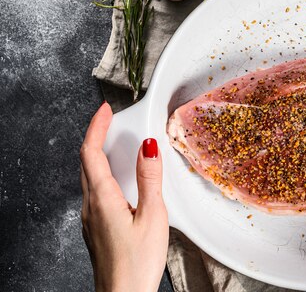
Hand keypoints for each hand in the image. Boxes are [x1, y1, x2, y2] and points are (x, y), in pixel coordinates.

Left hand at [80, 102, 168, 291]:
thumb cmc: (136, 263)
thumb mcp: (152, 216)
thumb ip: (150, 179)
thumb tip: (148, 147)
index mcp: (102, 198)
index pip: (90, 152)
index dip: (97, 127)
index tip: (105, 110)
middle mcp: (91, 206)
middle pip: (86, 162)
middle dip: (96, 136)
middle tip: (111, 121)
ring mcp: (91, 219)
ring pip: (89, 177)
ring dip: (99, 155)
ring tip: (115, 144)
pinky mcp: (97, 228)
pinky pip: (95, 192)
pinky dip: (103, 174)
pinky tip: (119, 180)